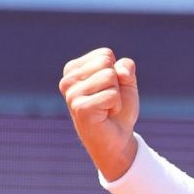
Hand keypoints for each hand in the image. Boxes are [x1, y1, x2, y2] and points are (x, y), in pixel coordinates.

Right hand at [60, 47, 139, 179]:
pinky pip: (111, 95)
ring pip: (109, 77)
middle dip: (116, 82)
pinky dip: (115, 105)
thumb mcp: (125, 82)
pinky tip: (106, 115)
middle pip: (106, 63)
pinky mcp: (80, 108)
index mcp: (74, 70)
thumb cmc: (118, 108)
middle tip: (108, 100)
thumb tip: (121, 71)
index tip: (108, 89)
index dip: (116, 72)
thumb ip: (125, 67)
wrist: (117, 139)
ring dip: (116, 94)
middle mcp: (68, 80)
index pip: (105, 54)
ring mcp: (71, 95)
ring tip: (106, 108)